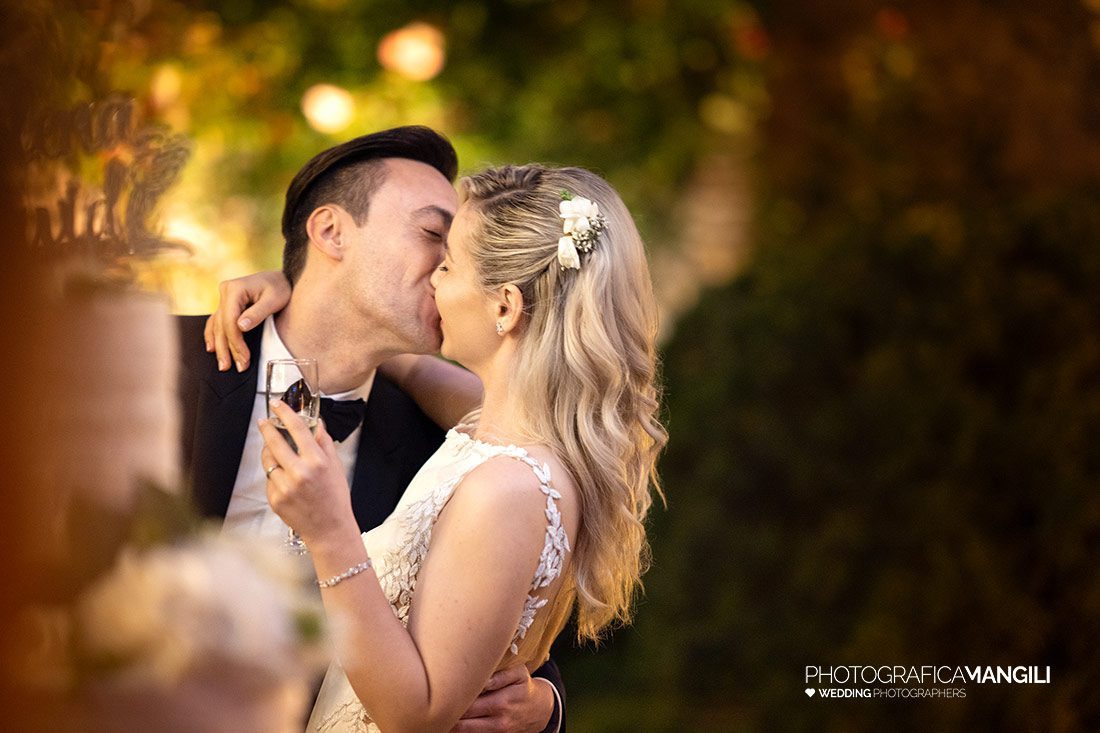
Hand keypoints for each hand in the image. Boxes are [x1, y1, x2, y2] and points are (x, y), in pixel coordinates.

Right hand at [204, 270, 291, 371]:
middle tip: (230, 368)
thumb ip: (258, 313)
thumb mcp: (274, 299)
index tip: (244, 358)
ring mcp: (225, 297)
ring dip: (219, 345)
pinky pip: (217, 321)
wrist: (283, 278)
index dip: (235, 342)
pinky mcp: (228, 303)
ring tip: (223, 364)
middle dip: (226, 348)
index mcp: (235, 289)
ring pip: (217, 325)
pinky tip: (212, 348)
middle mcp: (226, 292)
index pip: (230, 321)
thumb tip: (241, 327)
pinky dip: (214, 335)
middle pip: (222, 325)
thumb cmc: (281, 287)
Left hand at [258, 401, 356, 546]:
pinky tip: (286, 480)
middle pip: (274, 441)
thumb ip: (324, 442)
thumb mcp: (336, 466)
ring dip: (269, 453)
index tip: (277, 405)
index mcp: (316, 461)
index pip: (296, 429)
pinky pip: (270, 479)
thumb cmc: (335, 498)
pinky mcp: (275, 499)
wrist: (329, 528)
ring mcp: (285, 487)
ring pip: (268, 461)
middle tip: (265, 422)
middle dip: (267, 428)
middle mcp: (299, 472)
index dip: (284, 413)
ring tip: (277, 453)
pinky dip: (275, 476)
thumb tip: (316, 423)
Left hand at [450, 664, 554, 732]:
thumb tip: (482, 679)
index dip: (452, 698)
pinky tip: (455, 719)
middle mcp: (498, 721)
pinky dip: (461, 728)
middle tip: (434, 700)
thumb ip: (500, 675)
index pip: (469, 704)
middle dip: (448, 712)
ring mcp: (496, 732)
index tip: (441, 689)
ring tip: (441, 710)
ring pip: (465, 732)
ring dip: (452, 723)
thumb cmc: (523, 687)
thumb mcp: (519, 674)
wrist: (539, 710)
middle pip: (463, 722)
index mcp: (501, 702)